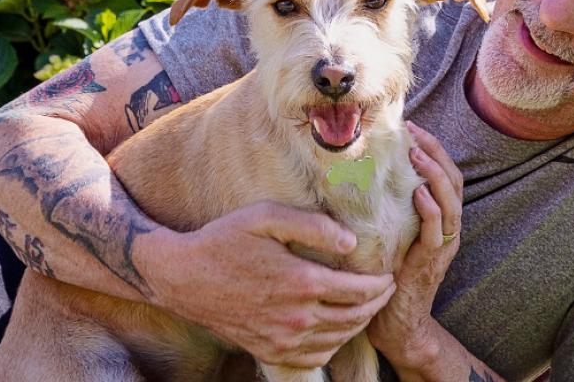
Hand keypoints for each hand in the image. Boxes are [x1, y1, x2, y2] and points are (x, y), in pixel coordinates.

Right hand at [139, 201, 395, 367]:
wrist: (183, 277)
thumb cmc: (225, 239)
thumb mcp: (267, 217)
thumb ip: (313, 225)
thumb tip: (351, 240)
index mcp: (301, 281)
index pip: (359, 290)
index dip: (381, 285)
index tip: (390, 276)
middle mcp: (296, 316)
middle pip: (354, 317)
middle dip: (376, 304)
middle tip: (386, 291)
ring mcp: (281, 338)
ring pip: (337, 339)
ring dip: (358, 325)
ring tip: (365, 307)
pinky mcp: (268, 350)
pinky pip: (313, 357)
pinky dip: (332, 345)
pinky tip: (334, 329)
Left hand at [367, 121, 462, 368]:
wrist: (397, 324)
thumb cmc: (388, 277)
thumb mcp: (390, 234)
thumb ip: (389, 208)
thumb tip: (363, 174)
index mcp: (440, 219)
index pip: (447, 175)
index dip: (434, 149)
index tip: (412, 128)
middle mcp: (448, 229)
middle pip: (454, 180)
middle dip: (436, 152)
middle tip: (415, 133)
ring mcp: (443, 245)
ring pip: (451, 201)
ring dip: (435, 175)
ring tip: (417, 155)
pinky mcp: (432, 262)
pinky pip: (438, 231)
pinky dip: (432, 209)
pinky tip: (419, 194)